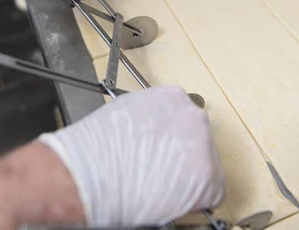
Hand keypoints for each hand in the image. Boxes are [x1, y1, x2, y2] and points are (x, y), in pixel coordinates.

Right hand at [39, 85, 225, 226]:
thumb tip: (156, 131)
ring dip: (188, 179)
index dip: (174, 142)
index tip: (166, 153)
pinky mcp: (207, 179)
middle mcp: (194, 116)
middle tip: (161, 172)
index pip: (186, 120)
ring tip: (159, 186)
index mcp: (173, 97)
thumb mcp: (126, 111)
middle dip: (183, 158)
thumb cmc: (96, 147)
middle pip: (199, 141)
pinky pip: (210, 194)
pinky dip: (194, 201)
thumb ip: (151, 116)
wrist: (87, 173)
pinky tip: (168, 199)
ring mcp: (204, 146)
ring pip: (207, 168)